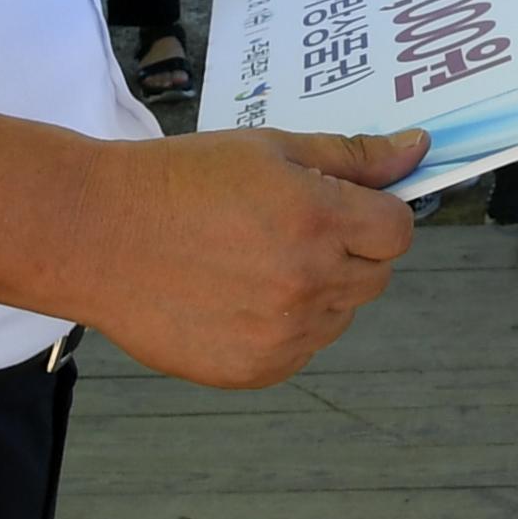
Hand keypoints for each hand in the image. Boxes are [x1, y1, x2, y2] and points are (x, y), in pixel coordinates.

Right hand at [69, 126, 425, 388]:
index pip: (399, 230)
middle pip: (376, 274)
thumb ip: (351, 156)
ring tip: (255, 261)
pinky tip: (238, 296)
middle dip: (351, 249)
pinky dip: (286, 328)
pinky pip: (302, 350)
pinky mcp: (254, 371)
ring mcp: (281, 334)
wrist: (98, 235)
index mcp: (317, 217)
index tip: (348, 205)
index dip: (379, 214)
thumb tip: (418, 151)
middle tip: (292, 228)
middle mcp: (307, 281)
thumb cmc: (181, 180)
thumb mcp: (269, 148)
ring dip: (319, 290)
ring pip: (340, 315)